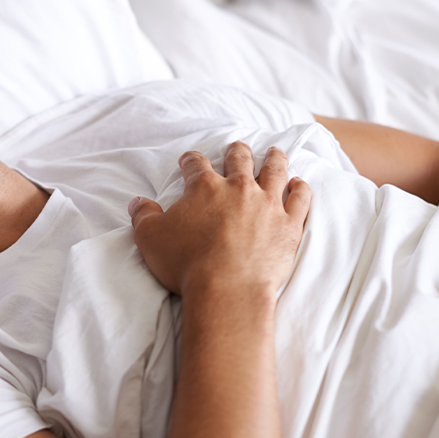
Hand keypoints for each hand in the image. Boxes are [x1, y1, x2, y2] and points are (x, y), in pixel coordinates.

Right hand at [128, 142, 311, 297]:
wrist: (227, 289)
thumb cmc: (186, 264)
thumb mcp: (150, 239)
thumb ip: (143, 216)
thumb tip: (137, 202)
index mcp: (205, 188)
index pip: (196, 164)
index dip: (191, 161)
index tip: (189, 161)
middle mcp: (239, 188)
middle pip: (240, 159)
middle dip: (237, 151)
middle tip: (237, 148)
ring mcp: (268, 204)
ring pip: (275, 171)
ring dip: (275, 159)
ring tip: (276, 152)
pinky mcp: (289, 224)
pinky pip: (300, 198)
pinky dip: (301, 188)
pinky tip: (300, 184)